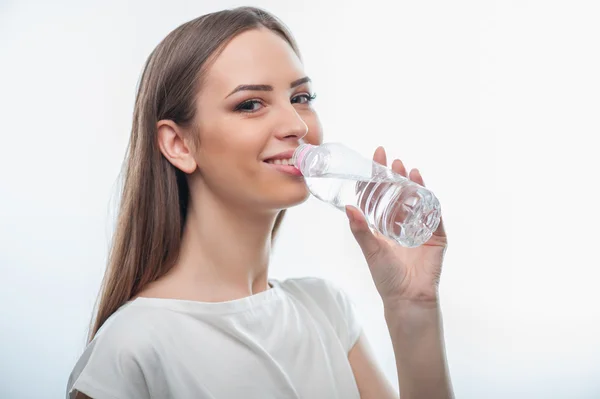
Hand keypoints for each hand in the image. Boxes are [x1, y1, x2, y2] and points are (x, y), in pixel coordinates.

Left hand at [345, 146, 447, 306]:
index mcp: (384, 225)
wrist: (408, 299)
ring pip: (416, 200)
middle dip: (396, 176)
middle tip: (391, 159)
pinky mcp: (436, 236)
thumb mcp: (371, 250)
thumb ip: (360, 230)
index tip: (374, 160)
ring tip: (406, 168)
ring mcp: (420, 227)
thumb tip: (348, 208)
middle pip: (399, 193)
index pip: (380, 196)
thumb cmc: (386, 277)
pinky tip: (423, 187)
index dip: (377, 178)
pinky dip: (430, 200)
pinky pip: (433, 214)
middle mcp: (402, 223)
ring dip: (412, 183)